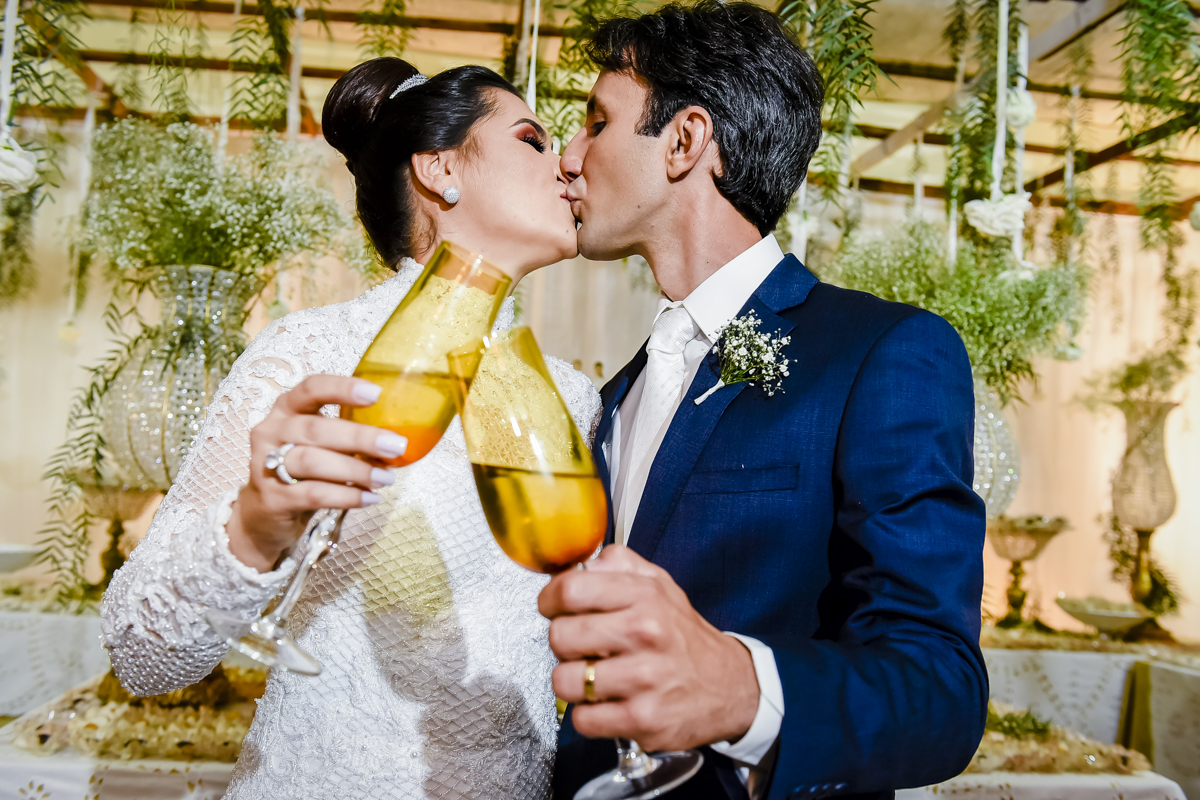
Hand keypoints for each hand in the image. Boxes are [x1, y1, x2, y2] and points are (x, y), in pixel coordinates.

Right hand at [226, 375, 406, 572]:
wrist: (266, 514)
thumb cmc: (303, 471)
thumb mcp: (322, 445)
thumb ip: (349, 436)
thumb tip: (397, 437)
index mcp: (286, 409)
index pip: (310, 388)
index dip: (341, 388)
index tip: (376, 393)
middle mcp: (271, 431)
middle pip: (315, 428)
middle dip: (359, 437)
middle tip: (396, 446)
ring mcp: (265, 464)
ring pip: (312, 461)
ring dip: (355, 469)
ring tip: (385, 478)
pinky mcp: (271, 498)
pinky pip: (313, 494)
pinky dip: (346, 496)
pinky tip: (369, 498)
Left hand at [539, 545, 759, 750]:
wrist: (731, 687)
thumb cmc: (683, 636)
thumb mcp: (660, 585)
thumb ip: (618, 564)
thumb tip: (578, 564)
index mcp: (644, 596)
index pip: (570, 589)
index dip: (550, 600)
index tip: (554, 608)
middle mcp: (645, 633)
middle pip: (560, 636)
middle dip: (563, 644)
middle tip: (582, 647)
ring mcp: (644, 679)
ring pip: (564, 681)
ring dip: (573, 682)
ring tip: (594, 676)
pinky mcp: (642, 719)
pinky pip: (582, 719)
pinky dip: (589, 714)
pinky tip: (607, 703)